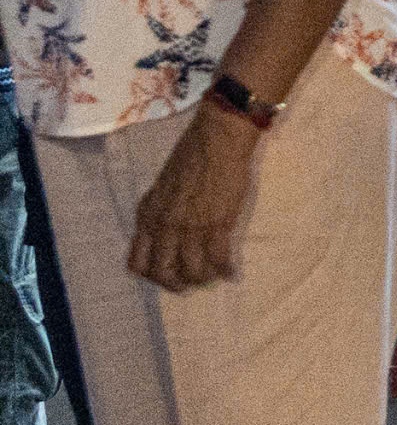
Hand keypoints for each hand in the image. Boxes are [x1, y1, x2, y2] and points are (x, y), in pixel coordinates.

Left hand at [129, 103, 261, 291]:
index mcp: (148, 215)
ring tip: (212, 276)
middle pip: (162, 272)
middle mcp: (164, 226)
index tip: (166, 274)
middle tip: (189, 284)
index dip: (151, 275)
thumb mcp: (163, 186)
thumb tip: (166, 229)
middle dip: (176, 284)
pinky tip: (230, 271)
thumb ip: (160, 211)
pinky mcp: (218, 224)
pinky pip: (218, 258)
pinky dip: (224, 269)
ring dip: (202, 278)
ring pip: (191, 270)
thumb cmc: (191, 155)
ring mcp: (191, 227)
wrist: (217, 140)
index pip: (137, 262)